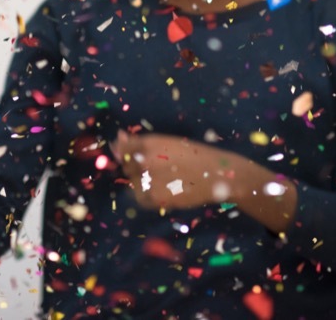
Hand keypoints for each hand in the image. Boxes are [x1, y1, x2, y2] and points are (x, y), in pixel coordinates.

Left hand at [112, 130, 237, 209]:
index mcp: (151, 143)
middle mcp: (147, 160)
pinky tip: (161, 189)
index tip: (125, 149)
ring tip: (161, 178)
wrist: (217, 174)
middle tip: (154, 167)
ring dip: (140, 180)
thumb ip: (142, 142)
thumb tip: (118, 136)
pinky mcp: (157, 198)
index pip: (124, 146)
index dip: (122, 148)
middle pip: (127, 165)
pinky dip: (146, 194)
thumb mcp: (169, 141)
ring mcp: (151, 180)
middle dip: (133, 165)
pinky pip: (142, 197)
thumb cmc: (195, 154)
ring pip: (133, 182)